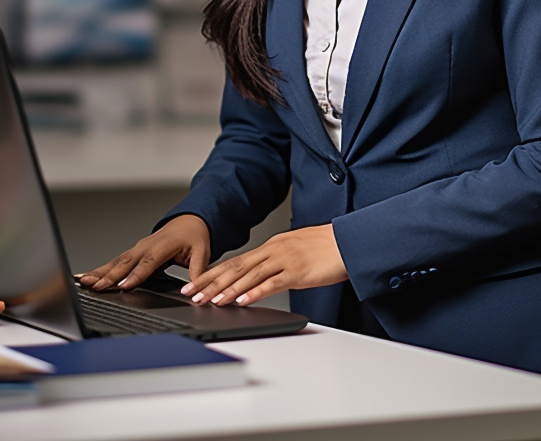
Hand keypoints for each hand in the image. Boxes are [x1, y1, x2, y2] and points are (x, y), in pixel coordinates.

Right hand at [78, 214, 210, 290]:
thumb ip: (197, 270)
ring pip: (116, 261)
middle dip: (110, 275)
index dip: (136, 275)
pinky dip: (100, 269)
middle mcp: (147, 245)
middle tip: (96, 286)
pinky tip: (87, 276)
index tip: (124, 286)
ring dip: (100, 271)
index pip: (148, 262)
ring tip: (84, 282)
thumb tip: (194, 288)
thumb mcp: (202, 252)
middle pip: (126, 262)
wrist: (190, 221)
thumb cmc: (195, 236)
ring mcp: (138, 248)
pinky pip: (115, 261)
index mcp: (164, 245)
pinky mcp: (134, 252)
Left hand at [181, 224, 346, 306]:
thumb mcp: (296, 249)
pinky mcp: (298, 271)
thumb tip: (263, 275)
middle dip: (211, 282)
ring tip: (211, 300)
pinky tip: (242, 301)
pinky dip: (255, 292)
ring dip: (228, 289)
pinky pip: (272, 283)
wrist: (348, 240)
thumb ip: (278, 260)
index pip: (236, 261)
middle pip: (236, 267)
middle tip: (192, 294)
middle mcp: (274, 250)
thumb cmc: (326, 247)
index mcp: (272, 245)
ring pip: (250, 275)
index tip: (195, 283)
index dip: (213, 272)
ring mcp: (285, 259)